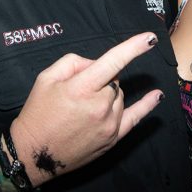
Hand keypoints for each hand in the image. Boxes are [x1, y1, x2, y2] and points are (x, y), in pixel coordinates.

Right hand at [9, 32, 161, 185]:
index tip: (150, 38)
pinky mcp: (112, 139)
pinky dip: (147, 106)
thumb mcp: (46, 78)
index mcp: (81, 88)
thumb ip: (74, 62)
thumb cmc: (38, 113)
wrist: (33, 154)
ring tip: (83, 108)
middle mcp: (99, 106)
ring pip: (120, 96)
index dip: (133, 48)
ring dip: (109, 95)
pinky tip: (157, 95)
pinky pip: (135, 118)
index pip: (112, 62)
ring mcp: (108, 124)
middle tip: (78, 92)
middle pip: (113, 80)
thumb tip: (97, 64)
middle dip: (101, 79)